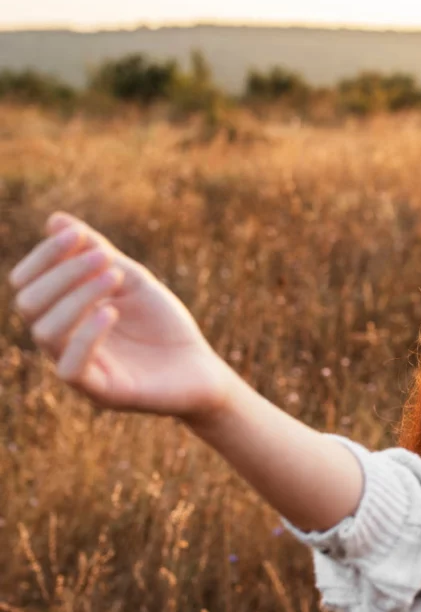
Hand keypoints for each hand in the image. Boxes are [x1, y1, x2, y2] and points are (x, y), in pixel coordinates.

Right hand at [8, 211, 235, 424]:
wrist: (201, 369)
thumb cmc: (164, 324)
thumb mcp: (133, 280)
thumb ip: (96, 253)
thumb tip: (55, 219)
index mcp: (63, 313)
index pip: (28, 282)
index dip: (45, 256)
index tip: (77, 235)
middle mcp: (62, 341)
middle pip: (29, 304)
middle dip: (62, 273)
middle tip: (104, 257)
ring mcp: (79, 367)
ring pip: (45, 332)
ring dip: (77, 297)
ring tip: (115, 276)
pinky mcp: (100, 392)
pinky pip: (70, 367)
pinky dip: (86, 335)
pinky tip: (111, 311)